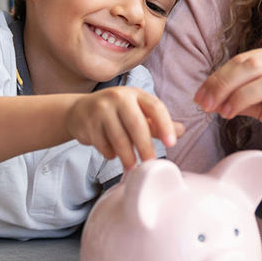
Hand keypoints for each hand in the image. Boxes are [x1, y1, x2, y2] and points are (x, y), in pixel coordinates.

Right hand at [66, 87, 183, 169]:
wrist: (79, 111)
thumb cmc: (116, 113)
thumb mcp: (137, 112)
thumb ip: (157, 123)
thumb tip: (181, 131)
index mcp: (135, 94)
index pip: (155, 107)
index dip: (165, 125)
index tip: (172, 143)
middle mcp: (118, 97)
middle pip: (136, 125)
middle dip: (145, 147)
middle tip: (150, 163)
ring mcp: (101, 109)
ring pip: (119, 138)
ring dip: (127, 156)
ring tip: (132, 166)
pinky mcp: (87, 123)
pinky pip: (103, 145)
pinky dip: (110, 154)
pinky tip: (112, 153)